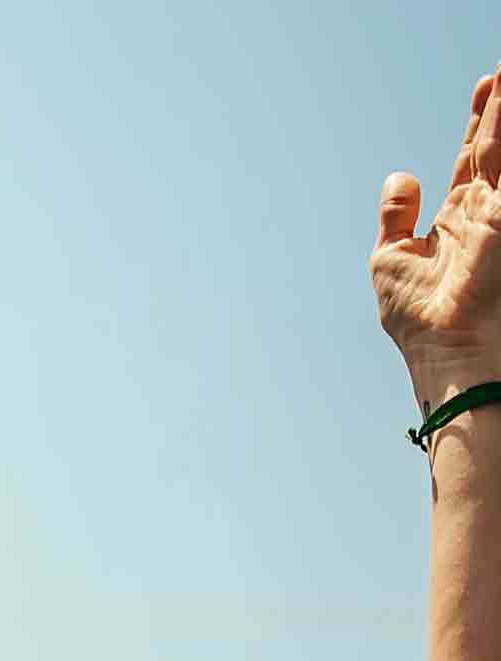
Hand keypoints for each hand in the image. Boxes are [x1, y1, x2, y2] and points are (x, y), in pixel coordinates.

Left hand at [375, 66, 500, 401]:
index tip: (486, 86)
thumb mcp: (391, 259)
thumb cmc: (419, 319)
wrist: (445, 352)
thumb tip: (400, 176)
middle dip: (498, 108)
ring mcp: (498, 214)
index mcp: (458, 219)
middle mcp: (484, 211)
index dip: (480, 122)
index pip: (474, 158)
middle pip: (493, 146)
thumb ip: (397, 216)